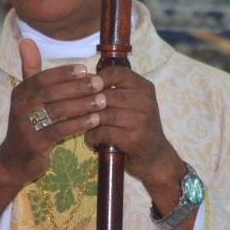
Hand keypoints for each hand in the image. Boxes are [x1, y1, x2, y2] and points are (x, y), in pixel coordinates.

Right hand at [0, 40, 105, 212]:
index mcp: (20, 91)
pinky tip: (94, 121)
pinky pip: (59, 131)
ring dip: (82, 105)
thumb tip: (26, 39)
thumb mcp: (26, 96)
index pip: (43, 77)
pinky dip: (78, 124)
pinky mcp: (34, 143)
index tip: (86, 69)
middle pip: (52, 93)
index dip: (64, 73)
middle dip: (78, 87)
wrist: (15, 159)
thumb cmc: (27, 122)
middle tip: (100, 83)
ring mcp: (25, 126)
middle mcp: (20, 106)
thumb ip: (30, 69)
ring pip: (57, 111)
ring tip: (102, 101)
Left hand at [83, 66, 181, 188]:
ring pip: (104, 114)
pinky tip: (90, 139)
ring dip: (88, 121)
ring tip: (81, 125)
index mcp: (144, 87)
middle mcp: (145, 101)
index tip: (82, 86)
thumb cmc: (137, 126)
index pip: (117, 73)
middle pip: (106, 95)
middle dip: (87, 103)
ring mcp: (141, 120)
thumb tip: (83, 79)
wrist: (155, 156)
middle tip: (74, 109)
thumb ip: (114, 90)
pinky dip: (92, 136)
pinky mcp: (134, 139)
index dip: (96, 78)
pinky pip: (104, 133)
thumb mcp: (133, 103)